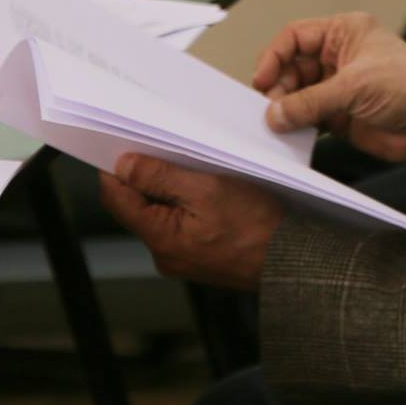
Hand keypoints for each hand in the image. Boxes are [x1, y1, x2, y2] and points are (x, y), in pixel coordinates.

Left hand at [99, 154, 281, 290]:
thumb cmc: (258, 227)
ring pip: (159, 214)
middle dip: (146, 177)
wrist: (291, 259)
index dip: (115, 170)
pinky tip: (204, 190)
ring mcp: (181, 258)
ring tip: (192, 168)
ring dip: (168, 189)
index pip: (117, 199)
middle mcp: (165, 254)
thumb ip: (160, 177)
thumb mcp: (207, 189)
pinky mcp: (198, 256)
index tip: (123, 145)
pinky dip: (185, 204)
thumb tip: (123, 166)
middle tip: (164, 149)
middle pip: (137, 206)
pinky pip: (179, 224)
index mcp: (161, 238)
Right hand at [252, 12, 405, 163]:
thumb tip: (276, 113)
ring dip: (285, 109)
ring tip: (276, 125)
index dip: (275, 56)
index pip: (296, 36)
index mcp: (343, 33)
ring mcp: (338, 88)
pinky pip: (308, 119)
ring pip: (297, 95)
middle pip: (291, 68)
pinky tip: (289, 136)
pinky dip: (296, 127)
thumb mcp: (357, 85)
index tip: (261, 80)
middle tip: (270, 109)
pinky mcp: (340, 117)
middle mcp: (338, 58)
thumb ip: (312, 101)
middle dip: (278, 87)